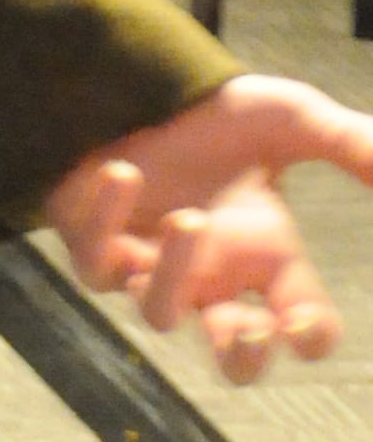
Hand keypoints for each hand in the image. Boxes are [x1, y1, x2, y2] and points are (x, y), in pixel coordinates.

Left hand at [44, 73, 372, 379]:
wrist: (139, 83)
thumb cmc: (218, 113)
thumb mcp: (290, 119)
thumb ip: (349, 144)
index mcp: (267, 256)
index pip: (304, 323)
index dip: (310, 336)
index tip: (303, 322)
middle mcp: (213, 276)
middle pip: (234, 358)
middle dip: (244, 358)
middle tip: (252, 332)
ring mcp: (151, 270)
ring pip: (160, 312)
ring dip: (174, 274)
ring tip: (189, 219)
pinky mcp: (94, 247)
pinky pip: (94, 262)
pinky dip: (106, 221)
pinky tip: (121, 173)